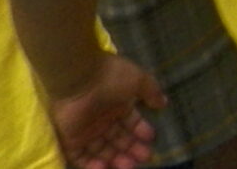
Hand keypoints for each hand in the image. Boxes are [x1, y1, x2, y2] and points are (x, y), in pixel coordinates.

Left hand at [48, 53, 162, 168]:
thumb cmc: (111, 77)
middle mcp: (103, 120)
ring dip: (116, 160)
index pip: (131, 123)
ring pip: (102, 151)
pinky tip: (106, 168)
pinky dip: (92, 165)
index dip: (141, 132)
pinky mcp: (72, 140)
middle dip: (132, 150)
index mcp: (118, 105)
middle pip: (119, 140)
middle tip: (144, 158)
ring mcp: (87, 131)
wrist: (80, 78)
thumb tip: (163, 103)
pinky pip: (81, 157)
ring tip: (128, 166)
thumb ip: (151, 91)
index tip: (151, 139)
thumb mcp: (139, 80)